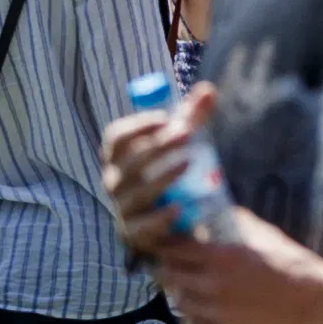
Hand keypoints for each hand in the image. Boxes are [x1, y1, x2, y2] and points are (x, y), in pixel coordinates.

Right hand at [100, 85, 211, 250]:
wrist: (183, 219)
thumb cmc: (175, 172)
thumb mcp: (185, 144)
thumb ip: (194, 117)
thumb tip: (208, 90)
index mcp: (119, 158)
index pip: (115, 138)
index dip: (136, 126)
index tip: (165, 118)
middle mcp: (114, 182)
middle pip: (128, 162)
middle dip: (156, 146)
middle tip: (186, 133)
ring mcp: (124, 209)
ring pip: (136, 192)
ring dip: (161, 177)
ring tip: (188, 163)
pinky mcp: (136, 233)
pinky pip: (143, 226)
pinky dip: (159, 217)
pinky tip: (178, 208)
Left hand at [156, 215, 322, 323]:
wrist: (320, 304)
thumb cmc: (298, 265)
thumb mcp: (268, 236)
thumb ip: (238, 224)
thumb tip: (219, 212)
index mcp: (223, 257)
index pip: (174, 248)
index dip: (166, 244)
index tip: (166, 244)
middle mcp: (215, 285)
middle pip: (168, 276)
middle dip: (169, 268)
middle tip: (176, 266)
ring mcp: (219, 313)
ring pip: (180, 302)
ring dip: (183, 293)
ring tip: (194, 289)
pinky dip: (195, 318)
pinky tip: (206, 311)